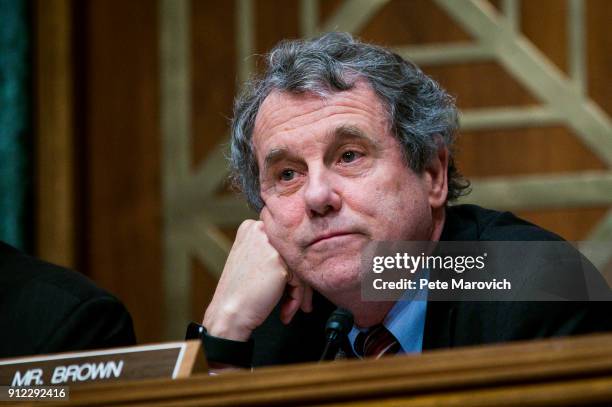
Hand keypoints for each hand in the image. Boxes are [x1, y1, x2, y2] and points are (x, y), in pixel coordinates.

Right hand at [203, 218, 311, 341]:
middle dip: (299, 280)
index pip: (283, 243)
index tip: (290, 284)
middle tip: (300, 301)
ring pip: (299, 266)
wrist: (228, 314)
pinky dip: (296, 298)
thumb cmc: (239, 294)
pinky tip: (285, 311)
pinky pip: (300, 279)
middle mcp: (259, 230)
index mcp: (251, 227)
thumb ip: (271, 250)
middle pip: (293, 253)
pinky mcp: (278, 261)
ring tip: (292, 308)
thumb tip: (301, 255)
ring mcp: (268, 244)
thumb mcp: (250, 259)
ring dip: (299, 292)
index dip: (290, 266)